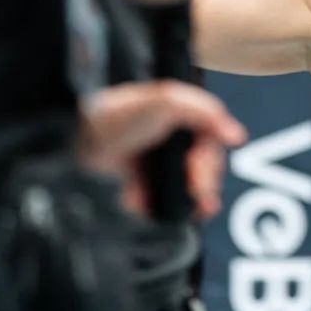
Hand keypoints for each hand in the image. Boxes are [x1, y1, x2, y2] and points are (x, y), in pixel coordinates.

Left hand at [78, 80, 246, 219]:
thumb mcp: (166, 100)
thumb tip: (237, 136)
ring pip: (198, 186)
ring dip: (201, 193)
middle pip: (208, 164)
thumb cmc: (114, 118)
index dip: (215, 149)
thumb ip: (206, 112)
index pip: (211, 137)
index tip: (213, 156)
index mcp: (176, 119)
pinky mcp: (150, 197)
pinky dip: (189, 209)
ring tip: (198, 200)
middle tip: (197, 184)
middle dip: (207, 175)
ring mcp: (160, 172)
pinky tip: (193, 210)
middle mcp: (170, 146)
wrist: (73, 150)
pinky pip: (179, 207)